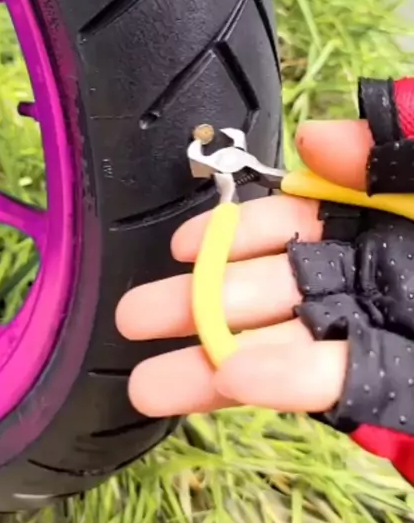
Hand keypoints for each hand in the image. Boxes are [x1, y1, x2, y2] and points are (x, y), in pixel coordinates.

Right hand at [116, 118, 371, 417]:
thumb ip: (390, 135)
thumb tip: (310, 139)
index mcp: (380, 223)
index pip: (293, 223)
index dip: (235, 233)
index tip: (184, 245)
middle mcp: (370, 280)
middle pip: (272, 292)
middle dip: (200, 304)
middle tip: (136, 316)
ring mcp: (379, 335)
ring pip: (285, 347)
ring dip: (215, 362)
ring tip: (146, 384)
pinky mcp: (396, 387)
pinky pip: (335, 385)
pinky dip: (283, 382)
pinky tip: (229, 379)